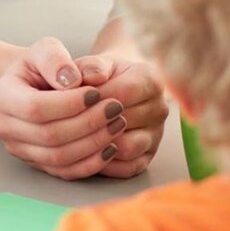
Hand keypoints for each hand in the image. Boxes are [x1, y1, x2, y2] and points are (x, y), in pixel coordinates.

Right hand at [0, 39, 166, 179]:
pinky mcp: (37, 164)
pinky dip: (91, 163)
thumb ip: (55, 59)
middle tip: (116, 108)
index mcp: (2, 96)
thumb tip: (72, 81)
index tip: (98, 92)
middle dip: (88, 123)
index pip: (36, 107)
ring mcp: (20, 150)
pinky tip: (111, 146)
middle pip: (49, 135)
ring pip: (59, 157)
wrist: (35, 86)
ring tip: (117, 124)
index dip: (70, 103)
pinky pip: (65, 172)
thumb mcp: (45, 50)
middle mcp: (5, 127)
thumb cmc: (43, 67)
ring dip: (93, 143)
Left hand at [71, 54, 168, 177]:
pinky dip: (105, 162)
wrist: (113, 88)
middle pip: (124, 123)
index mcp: (152, 81)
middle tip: (69, 119)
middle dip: (92, 122)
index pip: (124, 93)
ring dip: (99, 143)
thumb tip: (85, 77)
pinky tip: (86, 151)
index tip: (72, 97)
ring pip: (127, 148)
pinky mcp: (148, 156)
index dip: (94, 97)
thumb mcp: (95, 63)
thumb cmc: (101, 75)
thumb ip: (90, 66)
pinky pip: (127, 167)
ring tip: (77, 135)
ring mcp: (156, 135)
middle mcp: (160, 109)